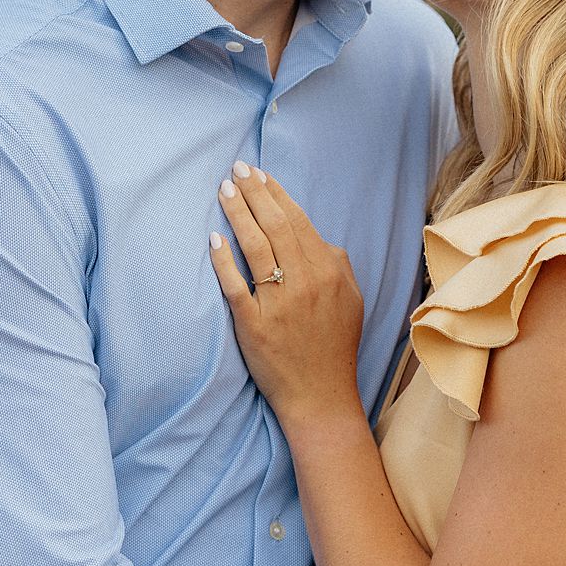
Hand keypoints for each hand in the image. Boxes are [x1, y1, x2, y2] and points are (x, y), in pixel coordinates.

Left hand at [210, 165, 362, 424]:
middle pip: (275, 226)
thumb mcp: (351, 299)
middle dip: (253, 192)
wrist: (321, 396)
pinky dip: (224, 261)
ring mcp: (279, 304)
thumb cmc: (333, 346)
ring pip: (255, 248)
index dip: (275, 193)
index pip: (297, 220)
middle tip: (235, 169)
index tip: (257, 173)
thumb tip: (316, 237)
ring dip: (238, 214)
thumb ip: (337, 263)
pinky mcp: (255, 325)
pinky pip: (236, 286)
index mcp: (329, 271)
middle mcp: (305, 282)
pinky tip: (214, 239)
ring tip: (223, 191)